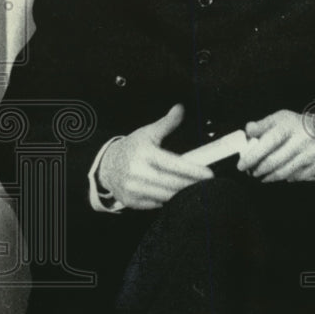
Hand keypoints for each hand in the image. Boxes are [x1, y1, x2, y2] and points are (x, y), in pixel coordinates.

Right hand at [98, 104, 213, 209]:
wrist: (106, 164)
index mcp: (144, 154)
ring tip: (194, 189)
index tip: (209, 174)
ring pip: (166, 196)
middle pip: (172, 183)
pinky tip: (175, 194)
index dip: (194, 171)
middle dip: (191, 184)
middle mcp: (137, 172)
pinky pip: (156, 204)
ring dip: (182, 194)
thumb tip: (180, 109)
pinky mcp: (130, 201)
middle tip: (206, 184)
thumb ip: (167, 123)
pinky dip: (167, 200)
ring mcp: (132, 189)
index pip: (174, 165)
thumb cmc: (132, 148)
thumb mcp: (148, 133)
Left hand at [236, 110, 314, 182]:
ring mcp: (311, 153)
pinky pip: (294, 177)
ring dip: (268, 177)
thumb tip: (249, 130)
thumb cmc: (294, 126)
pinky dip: (284, 177)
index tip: (241, 165)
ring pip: (283, 173)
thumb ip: (262, 125)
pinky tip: (280, 172)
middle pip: (274, 161)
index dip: (253, 156)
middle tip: (250, 172)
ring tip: (261, 174)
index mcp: (290, 125)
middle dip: (257, 170)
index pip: (269, 142)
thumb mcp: (279, 119)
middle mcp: (303, 139)